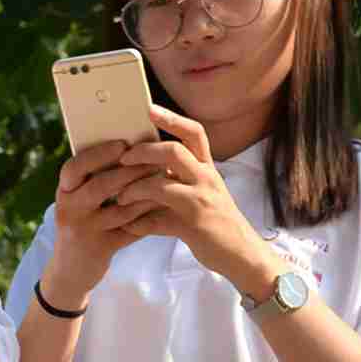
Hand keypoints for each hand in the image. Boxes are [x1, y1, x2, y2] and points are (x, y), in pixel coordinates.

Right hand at [37, 136, 153, 308]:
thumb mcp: (79, 201)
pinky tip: (165, 206)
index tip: (122, 144)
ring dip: (145, 193)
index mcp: (64, 192)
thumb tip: (130, 145)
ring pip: (119, 209)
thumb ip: (95, 178)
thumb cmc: (81, 224)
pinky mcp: (100, 249)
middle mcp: (69, 210)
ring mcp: (84, 231)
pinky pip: (129, 230)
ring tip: (166, 179)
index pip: (74, 167)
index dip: (98, 154)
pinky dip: (148, 217)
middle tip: (156, 159)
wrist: (70, 272)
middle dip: (130, 171)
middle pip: (100, 186)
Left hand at [108, 104, 278, 290]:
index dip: (171, 118)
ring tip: (120, 196)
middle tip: (123, 157)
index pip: (194, 132)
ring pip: (162, 185)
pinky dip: (140, 223)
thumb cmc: (215, 221)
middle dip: (143, 152)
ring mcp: (200, 202)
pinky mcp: (193, 226)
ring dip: (135, 189)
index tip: (149, 108)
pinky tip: (129, 226)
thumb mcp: (201, 192)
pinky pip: (159, 221)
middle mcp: (206, 179)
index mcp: (207, 167)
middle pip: (174, 152)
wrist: (240, 253)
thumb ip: (178, 178)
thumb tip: (146, 167)